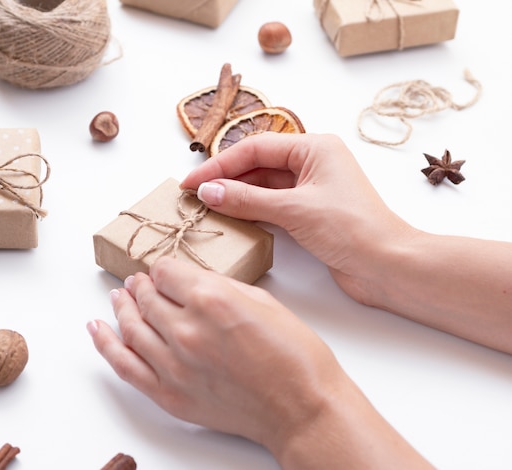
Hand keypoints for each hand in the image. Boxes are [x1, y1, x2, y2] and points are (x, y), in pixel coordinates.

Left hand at [88, 257, 431, 468]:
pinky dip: (105, 344)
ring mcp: (174, 365)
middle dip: (143, 284)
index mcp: (211, 299)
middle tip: (141, 281)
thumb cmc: (294, 355)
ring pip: (131, 326)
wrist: (301, 407)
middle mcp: (187, 330)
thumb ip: (219, 285)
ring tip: (120, 296)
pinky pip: (124, 365)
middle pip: (147, 296)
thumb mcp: (262, 300)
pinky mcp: (169, 394)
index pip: (166, 272)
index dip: (164, 268)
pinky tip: (96, 327)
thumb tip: (191, 280)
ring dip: (123, 306)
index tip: (166, 271)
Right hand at [181, 133, 412, 301]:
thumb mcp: (293, 209)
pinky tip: (231, 217)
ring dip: (236, 195)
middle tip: (193, 194)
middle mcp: (312, 163)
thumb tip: (208, 191)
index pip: (255, 149)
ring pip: (263, 185)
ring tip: (205, 206)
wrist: (387, 266)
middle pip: (258, 165)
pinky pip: (272, 204)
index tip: (192, 182)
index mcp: (314, 148)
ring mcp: (311, 189)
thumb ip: (247, 199)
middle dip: (226, 178)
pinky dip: (251, 210)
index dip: (220, 165)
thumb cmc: (351, 229)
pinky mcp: (310, 213)